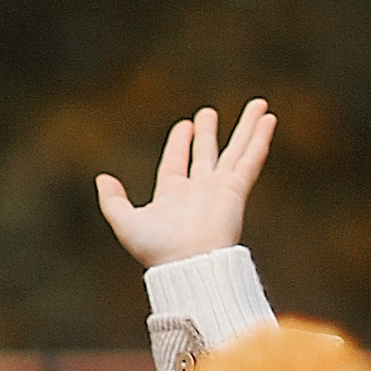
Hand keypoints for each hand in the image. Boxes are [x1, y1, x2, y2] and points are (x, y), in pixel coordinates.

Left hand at [96, 102, 273, 265]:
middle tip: (208, 112)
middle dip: (208, 132)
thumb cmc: (157, 250)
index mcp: (173, 194)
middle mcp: (198, 189)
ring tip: (258, 105)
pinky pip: (250, 159)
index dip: (180, 142)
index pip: (177, 160)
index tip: (185, 124)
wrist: (188, 265)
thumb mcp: (125, 223)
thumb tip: (102, 178)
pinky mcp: (236, 189)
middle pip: (206, 153)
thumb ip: (113, 201)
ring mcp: (220, 188)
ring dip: (246, 127)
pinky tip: (269, 121)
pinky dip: (260, 139)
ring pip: (235, 150)